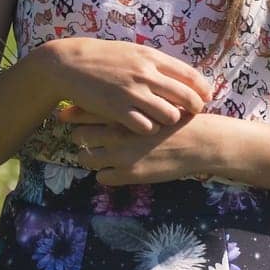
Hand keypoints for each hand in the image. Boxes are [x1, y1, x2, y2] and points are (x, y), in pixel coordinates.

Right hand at [35, 38, 212, 134]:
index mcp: (151, 57)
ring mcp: (132, 92)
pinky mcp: (118, 109)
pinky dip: (148, 128)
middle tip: (192, 114)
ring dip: (169, 120)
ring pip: (169, 115)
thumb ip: (154, 62)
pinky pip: (146, 126)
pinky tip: (143, 125)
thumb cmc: (102, 57)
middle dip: (194, 108)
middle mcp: (146, 74)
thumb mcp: (132, 51)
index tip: (206, 97)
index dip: (203, 89)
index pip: (190, 75)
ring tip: (164, 120)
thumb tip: (178, 73)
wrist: (69, 64)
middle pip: (186, 97)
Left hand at [59, 104, 218, 184]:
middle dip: (80, 136)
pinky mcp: (129, 174)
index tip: (68, 114)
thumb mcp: (155, 98)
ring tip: (97, 154)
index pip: (85, 110)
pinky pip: (101, 177)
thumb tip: (114, 92)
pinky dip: (104, 173)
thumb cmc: (179, 117)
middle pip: (79, 135)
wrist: (201, 141)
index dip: (74, 113)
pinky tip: (113, 169)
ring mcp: (121, 155)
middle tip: (85, 136)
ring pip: (85, 158)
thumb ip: (133, 96)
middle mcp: (116, 133)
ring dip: (88, 156)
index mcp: (122, 111)